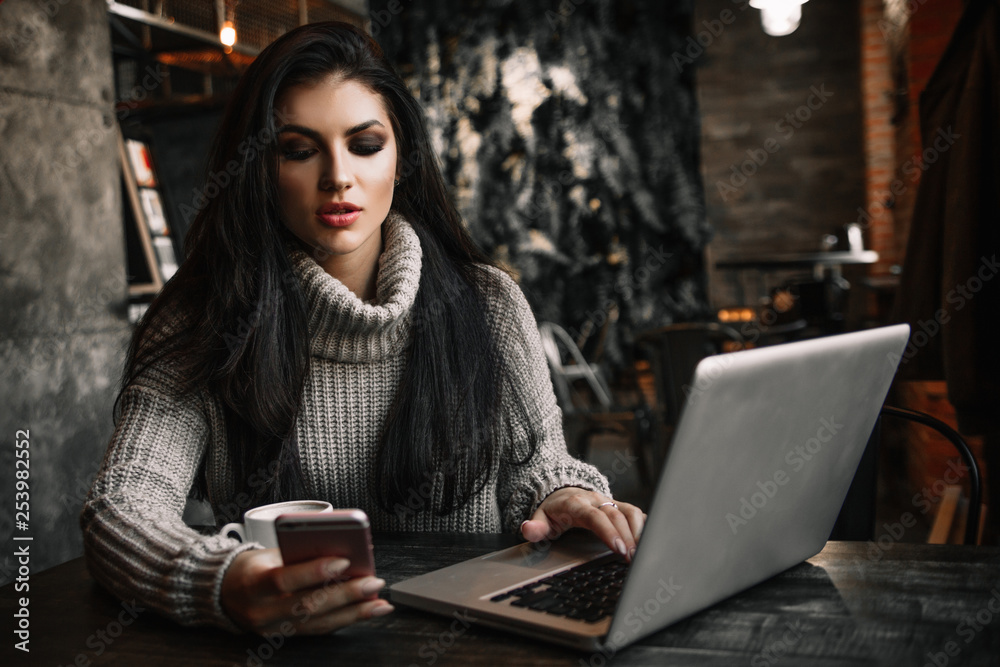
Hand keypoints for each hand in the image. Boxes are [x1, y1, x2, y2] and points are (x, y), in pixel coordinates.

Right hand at [220, 549, 392, 634]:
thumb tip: (341, 552)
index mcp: (253, 583)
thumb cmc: (252, 567)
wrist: (225, 593)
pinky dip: (346, 620)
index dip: (314, 571)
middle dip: (346, 595)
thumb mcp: (268, 553)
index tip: (344, 561)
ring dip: (354, 613)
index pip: (284, 580)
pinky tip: (367, 612)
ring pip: (318, 623)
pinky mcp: (285, 636)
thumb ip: (299, 554)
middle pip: (308, 605)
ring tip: (379, 603)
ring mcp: (273, 628)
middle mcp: (262, 611)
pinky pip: (319, 630)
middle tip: (373, 583)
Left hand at [520, 487, 645, 561]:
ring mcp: (609, 501)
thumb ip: (535, 528)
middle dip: (627, 537)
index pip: (595, 516)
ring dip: (638, 531)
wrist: (562, 493)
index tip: (618, 548)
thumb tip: (527, 530)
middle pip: (615, 515)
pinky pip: (635, 512)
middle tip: (633, 559)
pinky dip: (644, 526)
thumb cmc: (553, 511)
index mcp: (576, 504)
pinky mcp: (619, 505)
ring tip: (641, 553)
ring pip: (629, 511)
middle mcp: (595, 500)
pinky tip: (648, 542)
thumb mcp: (540, 519)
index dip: (608, 531)